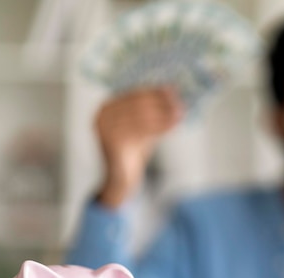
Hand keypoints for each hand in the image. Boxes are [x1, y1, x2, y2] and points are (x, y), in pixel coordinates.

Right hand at [95, 87, 182, 207]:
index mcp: (106, 107)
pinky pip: (142, 131)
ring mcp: (106, 129)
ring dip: (164, 114)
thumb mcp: (143, 126)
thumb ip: (153, 110)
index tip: (174, 90)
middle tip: (180, 104)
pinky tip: (173, 126)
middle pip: (138, 103)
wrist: (121, 180)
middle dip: (162, 102)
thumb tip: (171, 90)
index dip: (155, 91)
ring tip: (180, 115)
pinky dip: (160, 127)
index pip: (134, 93)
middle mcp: (102, 115)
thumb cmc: (134, 151)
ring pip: (142, 116)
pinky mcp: (113, 143)